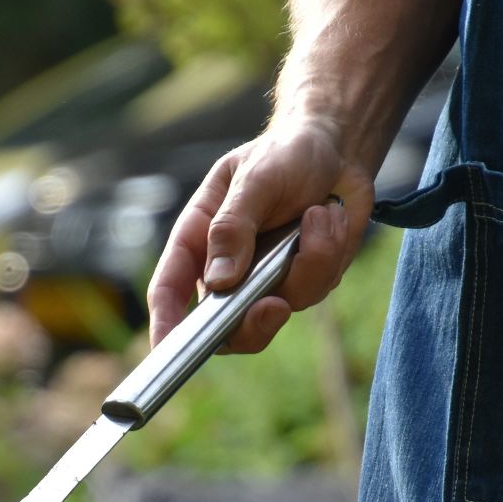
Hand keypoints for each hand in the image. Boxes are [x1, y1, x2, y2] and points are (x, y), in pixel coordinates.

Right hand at [147, 116, 373, 351]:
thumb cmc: (284, 154)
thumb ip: (234, 227)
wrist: (337, 151)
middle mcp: (227, 268)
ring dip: (309, 262)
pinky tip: (330, 217)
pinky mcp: (303, 280)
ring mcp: (265, 279)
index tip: (166, 350)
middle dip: (251, 324)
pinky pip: (315, 290)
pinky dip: (329, 253)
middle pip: (224, 326)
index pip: (170, 289)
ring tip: (320, 213)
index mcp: (198, 239)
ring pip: (280, 307)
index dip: (165, 325)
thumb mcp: (254, 178)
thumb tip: (219, 281)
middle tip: (274, 306)